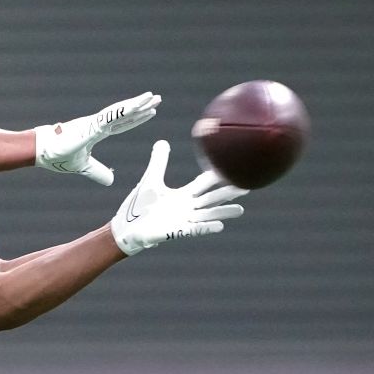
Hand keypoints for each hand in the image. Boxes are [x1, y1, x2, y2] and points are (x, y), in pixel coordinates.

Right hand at [34, 91, 160, 185]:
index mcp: (96, 132)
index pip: (121, 124)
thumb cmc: (57, 156)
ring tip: (151, 96)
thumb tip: (112, 181)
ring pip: (119, 112)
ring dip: (136, 104)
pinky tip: (135, 106)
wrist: (41, 151)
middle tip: (157, 98)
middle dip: (141, 107)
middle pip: (124, 114)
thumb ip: (98, 172)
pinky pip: (110, 118)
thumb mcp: (83, 167)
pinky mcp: (89, 127)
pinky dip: (123, 112)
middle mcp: (97, 124)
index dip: (136, 118)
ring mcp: (93, 123)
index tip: (151, 111)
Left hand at [110, 140, 246, 255]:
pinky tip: (220, 226)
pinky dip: (206, 228)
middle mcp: (186, 208)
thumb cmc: (140, 207)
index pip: (203, 184)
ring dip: (223, 213)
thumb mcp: (151, 180)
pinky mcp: (175, 232)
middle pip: (211, 199)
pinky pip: (194, 230)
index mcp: (182, 196)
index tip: (231, 168)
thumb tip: (162, 142)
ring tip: (240, 210)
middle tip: (247, 187)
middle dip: (228, 193)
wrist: (126, 228)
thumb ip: (158, 162)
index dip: (216, 177)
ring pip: (207, 215)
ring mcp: (182, 221)